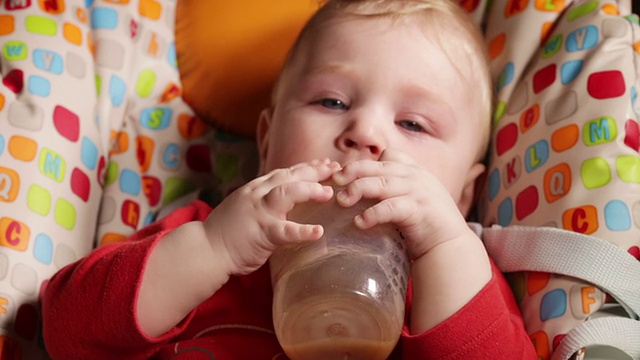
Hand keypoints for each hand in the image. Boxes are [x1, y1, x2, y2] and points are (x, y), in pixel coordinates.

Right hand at [203, 159, 340, 274]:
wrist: (205, 250)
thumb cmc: (227, 232)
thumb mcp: (246, 207)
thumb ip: (264, 200)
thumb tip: (285, 199)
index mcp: (255, 188)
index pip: (285, 172)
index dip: (307, 166)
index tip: (326, 163)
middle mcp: (257, 194)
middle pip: (290, 176)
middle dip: (314, 171)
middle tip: (337, 168)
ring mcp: (258, 212)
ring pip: (286, 193)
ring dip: (309, 190)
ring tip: (328, 193)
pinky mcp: (261, 233)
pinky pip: (285, 231)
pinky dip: (302, 231)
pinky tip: (318, 232)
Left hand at [331, 149, 470, 259]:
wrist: (450, 246)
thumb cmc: (424, 224)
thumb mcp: (410, 198)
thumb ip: (393, 188)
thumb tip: (360, 187)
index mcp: (414, 171)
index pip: (389, 154)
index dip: (365, 162)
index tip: (345, 173)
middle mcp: (417, 177)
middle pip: (378, 167)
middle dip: (353, 171)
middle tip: (334, 181)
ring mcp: (419, 192)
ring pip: (382, 184)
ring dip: (358, 190)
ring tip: (341, 200)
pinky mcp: (419, 210)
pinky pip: (391, 207)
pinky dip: (373, 214)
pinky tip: (359, 222)